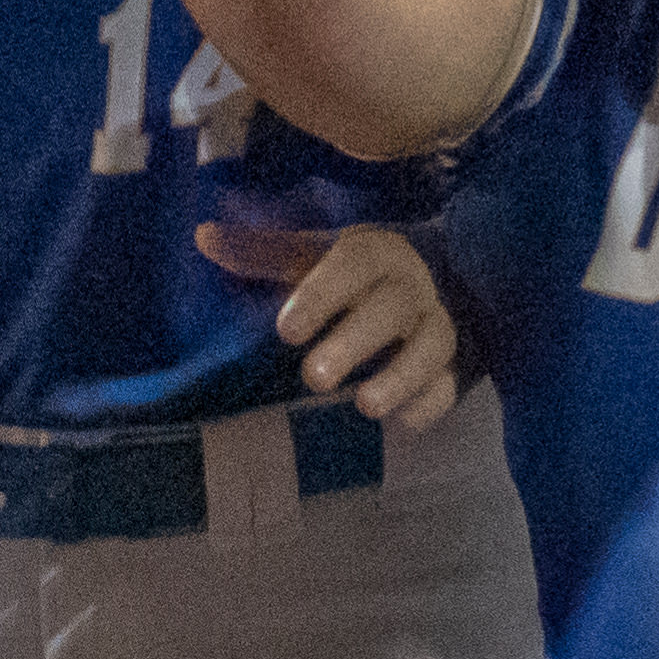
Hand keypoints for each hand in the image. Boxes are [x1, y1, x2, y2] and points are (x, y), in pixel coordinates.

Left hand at [200, 220, 461, 431]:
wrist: (432, 285)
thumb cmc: (352, 275)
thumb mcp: (310, 256)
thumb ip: (261, 252)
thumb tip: (203, 236)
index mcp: (375, 252)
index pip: (354, 263)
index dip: (322, 294)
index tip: (285, 331)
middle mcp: (412, 285)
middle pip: (394, 307)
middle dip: (356, 342)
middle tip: (314, 377)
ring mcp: (439, 324)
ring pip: (434, 345)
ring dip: (401, 377)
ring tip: (364, 406)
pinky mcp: (455, 365)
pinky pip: (451, 383)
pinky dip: (430, 402)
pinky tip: (402, 422)